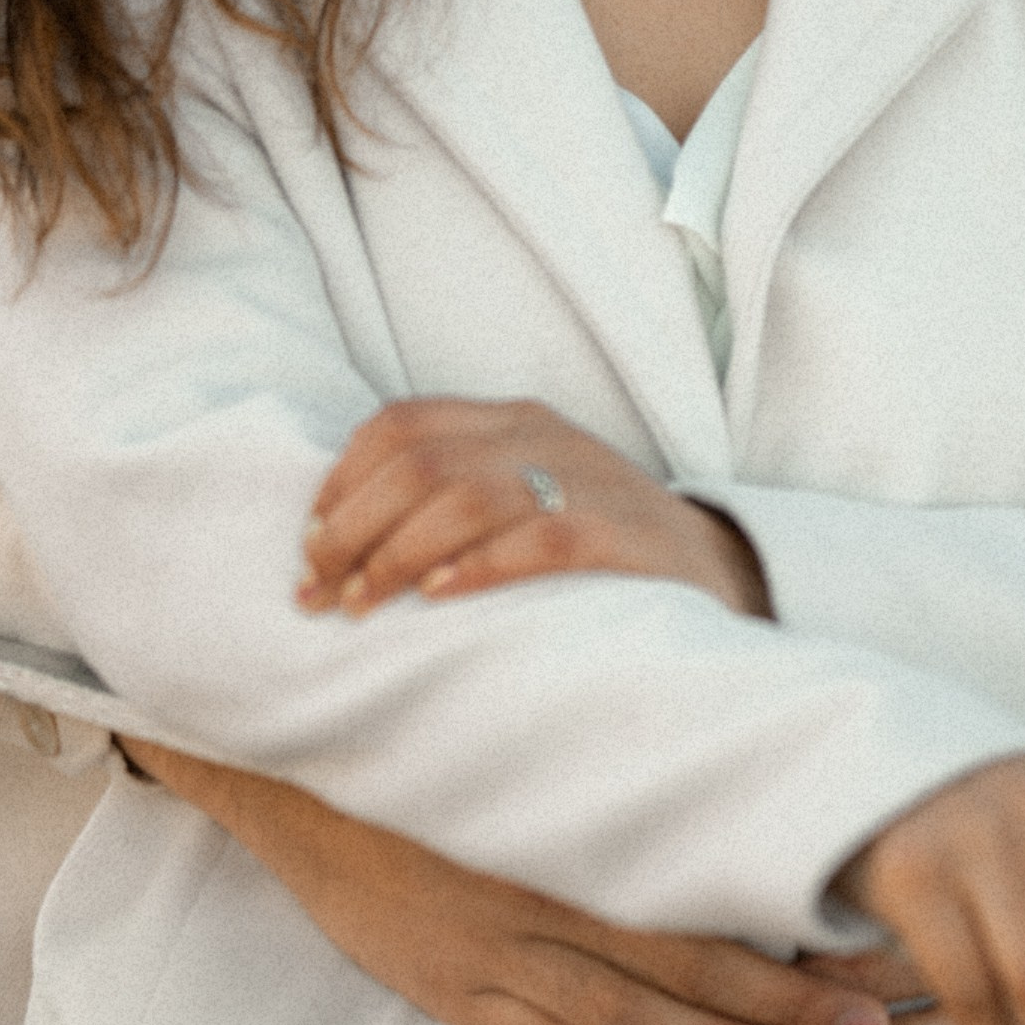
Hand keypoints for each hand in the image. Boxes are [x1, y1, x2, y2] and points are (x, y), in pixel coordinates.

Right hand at [114, 748, 894, 1024]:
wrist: (300, 762)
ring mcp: (492, 958)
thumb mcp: (536, 720)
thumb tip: (732, 758)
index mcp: (570, 833)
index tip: (861, 971)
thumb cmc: (435, 725)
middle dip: (782, 1017)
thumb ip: (623, 754)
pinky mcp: (452, 990)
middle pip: (682, 981)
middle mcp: (538, 905)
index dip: (786, 956)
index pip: (701, 912)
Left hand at [299, 397, 768, 618]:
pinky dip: (481, 565)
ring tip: (362, 605)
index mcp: (511, 419)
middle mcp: (541, 436)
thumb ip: (450, 495)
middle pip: (419, 461)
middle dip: (352, 528)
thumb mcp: (523, 492)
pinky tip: (440, 596)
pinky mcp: (619, 533)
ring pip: (467, 495)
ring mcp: (584, 479)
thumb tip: (335, 538)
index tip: (307, 542)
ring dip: (398, 553)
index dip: (342, 481)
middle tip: (317, 590)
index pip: (400, 423)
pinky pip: (540, 537)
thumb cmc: (595, 541)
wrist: (717, 568)